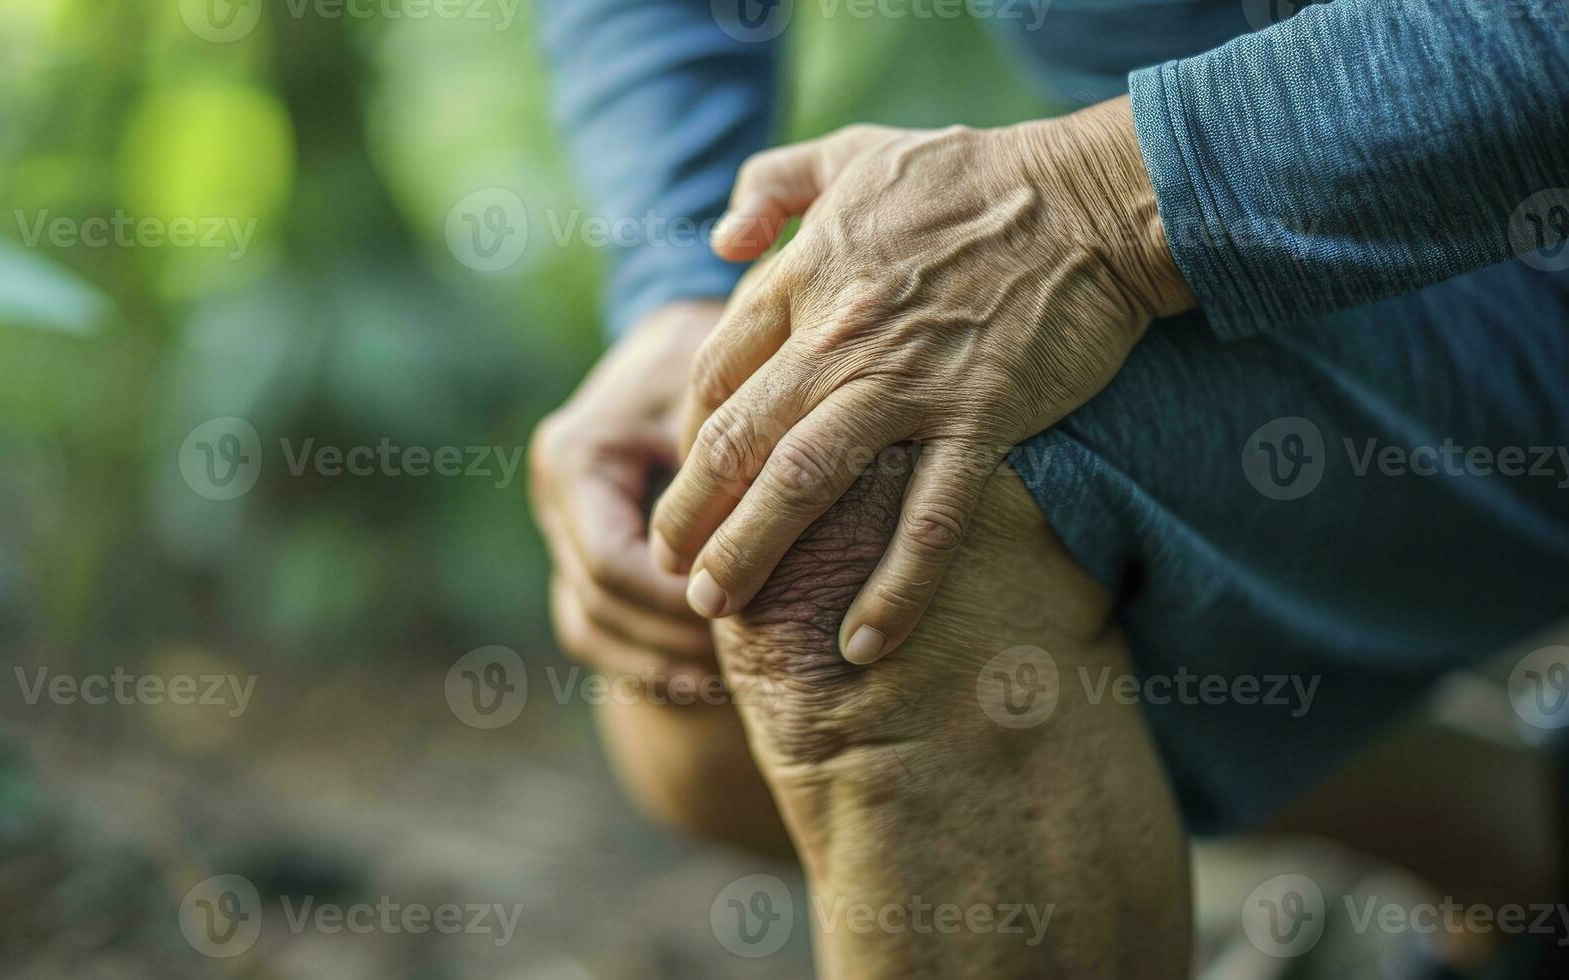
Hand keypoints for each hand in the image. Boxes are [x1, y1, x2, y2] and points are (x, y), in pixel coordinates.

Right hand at [530, 301, 724, 680]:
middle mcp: (556, 497)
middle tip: (746, 660)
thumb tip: (761, 546)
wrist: (694, 338)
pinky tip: (703, 679)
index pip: (614, 563)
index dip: (675, 602)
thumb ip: (730, 468)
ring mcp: (563, 527)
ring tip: (726, 682)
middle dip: (671, 636)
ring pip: (588, 624)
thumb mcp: (727, 399)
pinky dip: (643, 657)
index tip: (741, 614)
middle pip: (598, 602)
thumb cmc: (720, 359)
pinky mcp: (583, 548)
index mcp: (577, 458)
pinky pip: (597, 623)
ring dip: (653, 659)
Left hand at [649, 97, 1194, 663]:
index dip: (690, 433)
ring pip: (805, 481)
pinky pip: (929, 518)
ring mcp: (909, 383)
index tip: (686, 478)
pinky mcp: (981, 418)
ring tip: (714, 606)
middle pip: (736, 437)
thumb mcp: (854, 150)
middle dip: (691, 509)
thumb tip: (717, 240)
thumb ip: (773, 183)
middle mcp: (840, 336)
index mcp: (805, 276)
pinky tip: (863, 644)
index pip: (717, 370)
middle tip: (669, 567)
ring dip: (751, 548)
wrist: (1089, 195)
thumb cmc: (972, 173)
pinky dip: (895, 586)